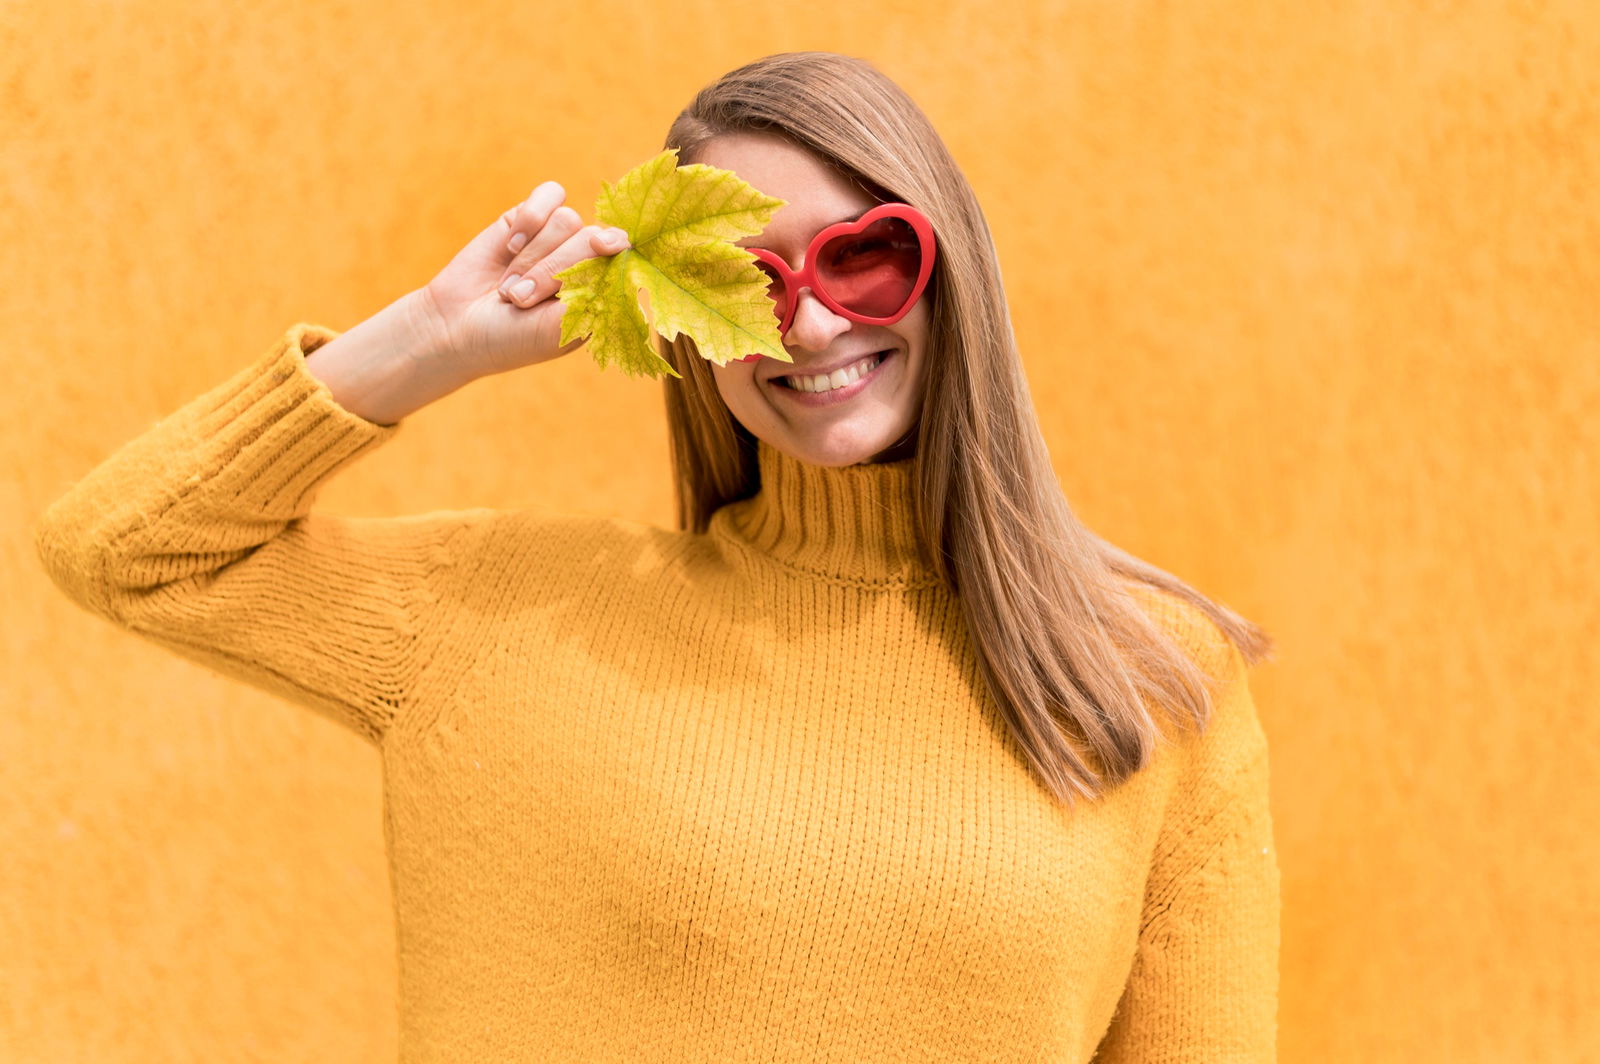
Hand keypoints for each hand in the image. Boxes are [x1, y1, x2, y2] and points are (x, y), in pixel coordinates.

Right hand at [415, 181, 630, 381]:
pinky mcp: (529, 218)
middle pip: (592, 237)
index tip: (606, 249)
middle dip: (554, 270)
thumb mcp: (561, 327)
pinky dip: (530, 219)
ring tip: (511, 285)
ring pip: (567, 219)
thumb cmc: (513, 338)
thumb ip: (596, 290)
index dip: (616, 248)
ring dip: (534, 255)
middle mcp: (584, 263)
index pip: (624, 257)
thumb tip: (623, 245)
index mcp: (601, 291)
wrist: (455, 328)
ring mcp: (556, 239)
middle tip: (521, 299)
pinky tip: (510, 245)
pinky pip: (548, 195)